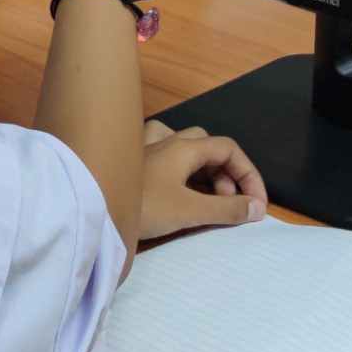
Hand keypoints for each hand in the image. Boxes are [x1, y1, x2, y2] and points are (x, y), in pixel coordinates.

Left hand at [138, 120, 263, 239]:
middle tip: (229, 203)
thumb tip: (257, 208)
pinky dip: (175, 166)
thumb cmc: (144, 207)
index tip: (255, 203)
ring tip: (207, 196)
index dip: (248, 174)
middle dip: (227, 173)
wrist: (94, 211)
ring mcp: (144, 148)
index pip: (229, 149)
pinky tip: (173, 182)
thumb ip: (227, 209)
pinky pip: (159, 153)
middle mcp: (166, 141)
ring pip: (184, 147)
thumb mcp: (190, 210)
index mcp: (185, 147)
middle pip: (208, 147)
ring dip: (202, 169)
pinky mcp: (129, 162)